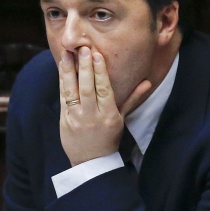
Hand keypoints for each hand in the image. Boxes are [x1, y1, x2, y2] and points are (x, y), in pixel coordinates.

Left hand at [58, 46, 150, 165]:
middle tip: (82, 49)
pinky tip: (62, 69)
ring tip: (67, 54)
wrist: (91, 162)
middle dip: (84, 67)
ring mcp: (76, 118)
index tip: (97, 54)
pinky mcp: (64, 120)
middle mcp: (92, 116)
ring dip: (68, 71)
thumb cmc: (108, 138)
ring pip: (72, 91)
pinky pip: (63, 98)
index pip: (104, 89)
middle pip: (87, 87)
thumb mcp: (121, 119)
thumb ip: (132, 99)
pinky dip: (62, 82)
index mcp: (108, 115)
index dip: (100, 71)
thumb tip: (148, 83)